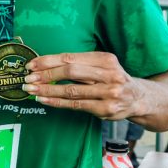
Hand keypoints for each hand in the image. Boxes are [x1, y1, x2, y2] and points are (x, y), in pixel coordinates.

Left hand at [22, 51, 140, 119]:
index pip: (71, 58)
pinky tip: (43, 99)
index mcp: (106, 59)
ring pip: (71, 90)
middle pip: (71, 72)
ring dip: (47, 89)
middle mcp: (110, 75)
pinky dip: (56, 102)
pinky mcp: (106, 109)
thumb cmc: (113, 80)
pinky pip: (76, 105)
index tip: (31, 65)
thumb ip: (79, 64)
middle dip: (46, 75)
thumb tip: (44, 65)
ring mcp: (109, 93)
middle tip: (28, 78)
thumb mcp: (102, 66)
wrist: (139, 98)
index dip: (48, 61)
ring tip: (31, 89)